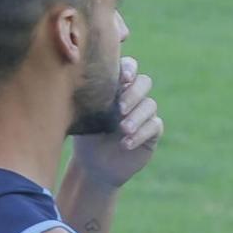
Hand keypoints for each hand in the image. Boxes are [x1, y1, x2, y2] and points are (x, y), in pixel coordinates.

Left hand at [69, 58, 164, 190]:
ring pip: (150, 105)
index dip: (129, 69)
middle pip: (144, 82)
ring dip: (137, 116)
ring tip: (122, 129)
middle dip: (133, 94)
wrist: (94, 165)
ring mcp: (144, 113)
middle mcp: (133, 96)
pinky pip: (154, 126)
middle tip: (120, 109)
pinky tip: (125, 144)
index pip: (128, 67)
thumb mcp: (82, 115)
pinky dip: (141, 134)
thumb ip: (86, 97)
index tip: (123, 78)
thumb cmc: (85, 135)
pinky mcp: (153, 131)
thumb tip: (78, 80)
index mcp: (116, 86)